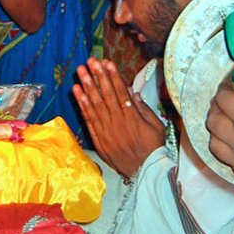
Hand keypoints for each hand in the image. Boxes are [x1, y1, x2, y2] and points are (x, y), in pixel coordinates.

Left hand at [73, 57, 165, 177]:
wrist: (146, 172)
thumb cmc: (153, 147)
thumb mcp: (156, 126)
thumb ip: (143, 109)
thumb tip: (132, 92)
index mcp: (133, 117)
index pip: (120, 92)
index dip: (113, 76)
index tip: (107, 62)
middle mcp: (118, 122)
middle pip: (106, 95)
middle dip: (98, 76)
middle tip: (90, 61)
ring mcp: (107, 131)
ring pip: (95, 105)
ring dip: (87, 86)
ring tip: (80, 72)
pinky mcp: (99, 139)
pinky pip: (89, 120)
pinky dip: (83, 106)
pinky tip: (77, 93)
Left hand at [206, 83, 233, 188]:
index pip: (222, 100)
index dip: (223, 91)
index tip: (226, 89)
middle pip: (212, 123)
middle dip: (216, 109)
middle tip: (224, 105)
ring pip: (215, 146)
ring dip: (219, 132)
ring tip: (228, 125)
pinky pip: (231, 163)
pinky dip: (232, 152)